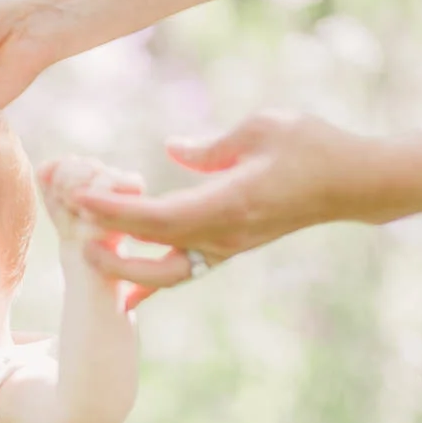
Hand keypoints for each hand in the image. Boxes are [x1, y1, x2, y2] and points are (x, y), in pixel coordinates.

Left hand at [71, 113, 371, 306]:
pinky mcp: (230, 250)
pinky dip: (150, 281)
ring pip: (166, 274)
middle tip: (70, 233)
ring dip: (125, 270)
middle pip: (153, 251)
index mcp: (228, 204)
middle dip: (108, 244)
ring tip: (88, 262)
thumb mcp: (262, 128)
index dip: (115, 210)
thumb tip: (171, 151)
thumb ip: (212, 145)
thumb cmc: (312, 145)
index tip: (81, 198)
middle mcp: (224, 236)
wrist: (351, 184)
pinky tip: (125, 294)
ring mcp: (227, 248)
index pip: (158, 214)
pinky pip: (183, 273)